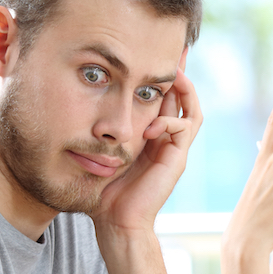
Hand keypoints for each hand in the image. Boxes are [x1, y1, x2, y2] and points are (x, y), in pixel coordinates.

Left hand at [93, 48, 200, 233]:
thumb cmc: (100, 189)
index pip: (162, 98)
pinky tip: (153, 124)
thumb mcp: (97, 148)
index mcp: (149, 136)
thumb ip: (98, 127)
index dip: (159, 77)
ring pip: (191, 109)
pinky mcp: (177, 159)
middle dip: (177, 74)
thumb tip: (81, 96)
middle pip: (181, 98)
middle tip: (171, 51)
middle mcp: (165, 140)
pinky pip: (186, 127)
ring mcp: (174, 149)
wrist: (115, 222)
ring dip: (184, 89)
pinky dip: (172, 120)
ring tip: (173, 73)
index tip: (149, 53)